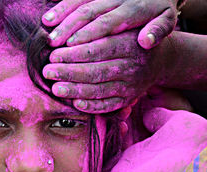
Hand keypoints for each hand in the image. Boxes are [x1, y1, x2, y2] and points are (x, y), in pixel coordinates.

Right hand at [42, 0, 177, 48]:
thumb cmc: (159, 10)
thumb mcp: (166, 20)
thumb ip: (158, 31)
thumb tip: (145, 42)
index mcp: (134, 9)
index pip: (108, 22)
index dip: (89, 33)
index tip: (72, 45)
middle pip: (90, 11)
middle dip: (70, 26)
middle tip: (54, 42)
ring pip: (81, 2)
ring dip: (62, 15)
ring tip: (47, 30)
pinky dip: (61, 6)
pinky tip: (48, 19)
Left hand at [43, 30, 169, 112]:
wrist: (158, 60)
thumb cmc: (129, 40)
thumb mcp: (119, 30)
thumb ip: (97, 32)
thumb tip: (65, 37)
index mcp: (128, 43)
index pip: (97, 49)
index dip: (73, 53)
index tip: (53, 54)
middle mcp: (132, 65)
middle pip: (96, 71)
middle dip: (68, 72)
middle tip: (47, 71)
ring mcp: (131, 85)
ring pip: (100, 89)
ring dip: (75, 90)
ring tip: (55, 88)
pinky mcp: (128, 99)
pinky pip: (109, 105)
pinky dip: (92, 106)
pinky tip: (75, 103)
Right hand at [71, 108, 206, 171]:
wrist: (197, 163)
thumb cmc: (191, 144)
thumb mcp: (173, 122)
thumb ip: (158, 117)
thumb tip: (147, 113)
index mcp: (138, 154)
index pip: (114, 151)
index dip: (101, 142)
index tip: (90, 130)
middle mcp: (126, 170)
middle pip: (101, 170)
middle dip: (86, 167)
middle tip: (66, 158)